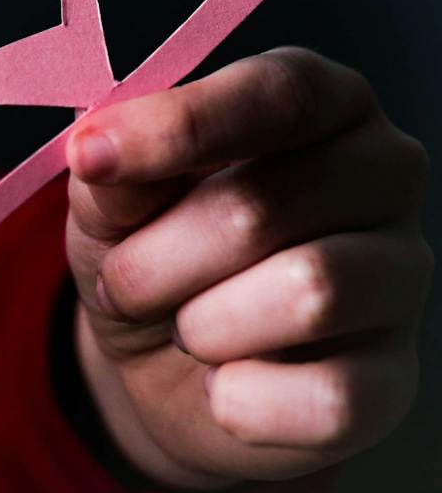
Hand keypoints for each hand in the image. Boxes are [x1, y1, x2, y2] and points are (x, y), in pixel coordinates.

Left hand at [66, 49, 429, 487]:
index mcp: (322, 100)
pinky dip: (244, 400)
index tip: (91, 159)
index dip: (181, 127)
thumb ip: (112, 164)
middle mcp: (384, 173)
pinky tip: (223, 384)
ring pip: (310, 293)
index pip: (283, 93)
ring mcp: (403, 273)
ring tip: (180, 326)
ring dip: (201, 322)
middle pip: (266, 205)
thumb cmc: (149, 238)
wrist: (161, 357)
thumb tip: (99, 153)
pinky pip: (330, 396)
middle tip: (122, 279)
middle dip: (157, 257)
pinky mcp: (396, 375)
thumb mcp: (109, 190)